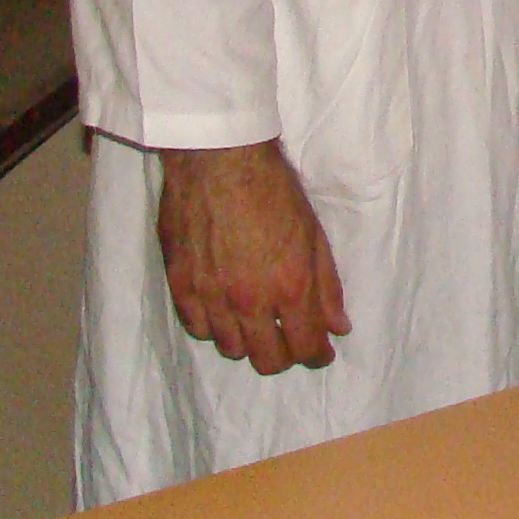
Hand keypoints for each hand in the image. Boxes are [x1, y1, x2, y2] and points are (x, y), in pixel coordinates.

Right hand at [156, 138, 350, 372]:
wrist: (218, 158)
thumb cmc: (272, 188)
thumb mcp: (314, 234)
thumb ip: (327, 286)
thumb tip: (338, 327)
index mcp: (290, 287)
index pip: (306, 347)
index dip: (317, 356)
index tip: (321, 352)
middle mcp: (249, 301)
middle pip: (267, 360)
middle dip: (285, 356)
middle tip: (289, 340)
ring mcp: (211, 296)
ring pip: (231, 349)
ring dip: (248, 342)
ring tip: (255, 324)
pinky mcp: (180, 285)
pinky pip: (197, 329)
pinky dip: (213, 327)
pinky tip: (223, 312)